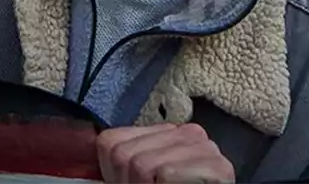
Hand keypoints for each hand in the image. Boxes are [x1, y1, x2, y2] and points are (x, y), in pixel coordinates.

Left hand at [97, 124, 234, 183]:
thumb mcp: (139, 176)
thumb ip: (122, 159)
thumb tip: (90, 143)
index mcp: (167, 131)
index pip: (111, 142)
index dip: (113, 173)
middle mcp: (188, 132)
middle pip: (124, 154)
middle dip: (129, 182)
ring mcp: (205, 146)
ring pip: (142, 165)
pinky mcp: (218, 166)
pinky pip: (166, 173)